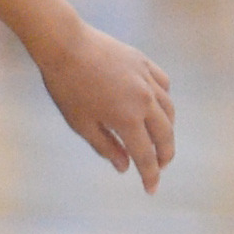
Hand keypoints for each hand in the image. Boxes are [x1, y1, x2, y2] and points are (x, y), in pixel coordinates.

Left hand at [37, 20, 174, 192]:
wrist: (65, 44)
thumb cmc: (67, 86)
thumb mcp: (81, 124)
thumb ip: (106, 147)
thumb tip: (125, 167)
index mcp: (128, 120)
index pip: (145, 156)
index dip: (150, 175)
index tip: (151, 189)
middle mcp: (144, 101)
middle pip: (164, 135)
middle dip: (164, 155)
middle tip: (160, 167)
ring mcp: (146, 80)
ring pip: (169, 110)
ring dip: (168, 129)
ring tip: (160, 140)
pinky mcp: (144, 63)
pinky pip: (163, 85)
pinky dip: (164, 99)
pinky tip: (157, 105)